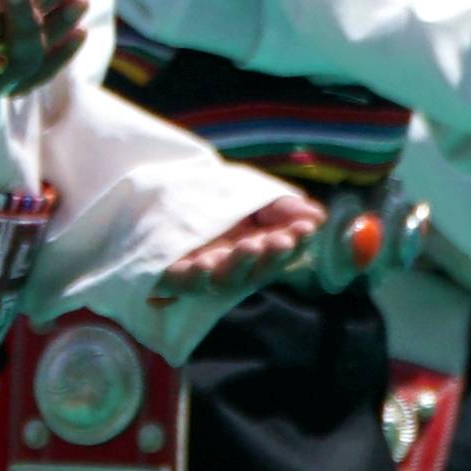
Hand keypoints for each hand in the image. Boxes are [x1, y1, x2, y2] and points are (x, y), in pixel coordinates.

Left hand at [153, 190, 325, 303]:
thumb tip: (317, 216)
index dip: (294, 241)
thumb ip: (279, 204)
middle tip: (283, 239)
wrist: (153, 188)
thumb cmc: (209, 196)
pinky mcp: (172, 274)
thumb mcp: (247, 192)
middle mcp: (231, 265)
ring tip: (251, 245)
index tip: (306, 228)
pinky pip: (184, 281)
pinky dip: (195, 275)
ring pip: (224, 278)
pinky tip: (205, 264)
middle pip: (256, 269)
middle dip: (271, 254)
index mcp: (253, 248)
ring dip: (240, 264)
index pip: (279, 250)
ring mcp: (202, 271)